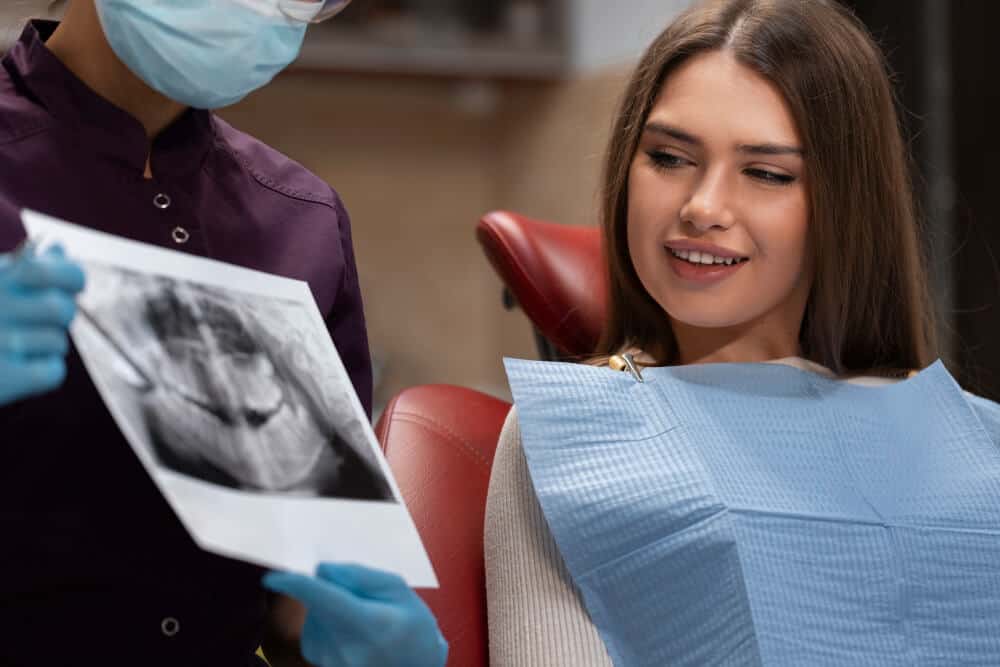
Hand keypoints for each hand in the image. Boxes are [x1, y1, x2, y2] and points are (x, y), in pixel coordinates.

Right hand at [0, 244, 85, 405]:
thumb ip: (29, 267)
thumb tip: (59, 249)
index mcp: (1, 277)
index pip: (66, 273)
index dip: (67, 279)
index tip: (57, 288)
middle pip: (63, 310)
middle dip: (54, 319)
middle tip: (30, 322)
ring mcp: (1, 341)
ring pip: (57, 343)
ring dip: (42, 347)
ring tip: (13, 346)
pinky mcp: (4, 377)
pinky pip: (52, 372)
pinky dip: (42, 371)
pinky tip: (20, 366)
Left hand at [262, 563, 447, 666]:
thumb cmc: (413, 628)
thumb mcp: (398, 590)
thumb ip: (360, 575)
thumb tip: (321, 570)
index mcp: (368, 624)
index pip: (325, 600)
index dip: (297, 586)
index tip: (273, 578)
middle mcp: (345, 648)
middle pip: (319, 601)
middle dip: (333, 587)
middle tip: (365, 597)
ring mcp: (330, 659)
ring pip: (315, 610)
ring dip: (331, 604)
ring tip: (364, 619)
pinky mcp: (319, 660)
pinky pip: (314, 624)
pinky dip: (327, 618)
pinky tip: (351, 630)